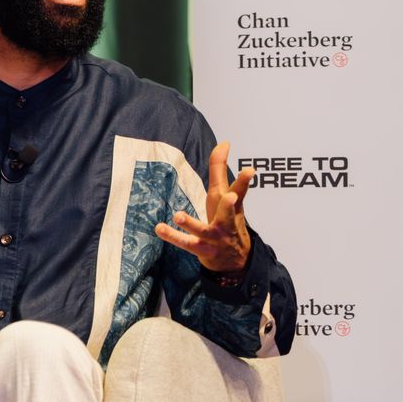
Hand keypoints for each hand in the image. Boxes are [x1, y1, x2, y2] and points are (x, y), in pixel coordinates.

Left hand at [154, 141, 253, 274]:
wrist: (236, 259)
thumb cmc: (228, 220)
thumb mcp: (227, 196)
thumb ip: (221, 170)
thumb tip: (223, 142)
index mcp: (232, 206)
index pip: (239, 188)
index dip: (242, 178)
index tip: (243, 162)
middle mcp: (226, 221)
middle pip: (229, 211)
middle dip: (229, 204)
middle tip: (231, 196)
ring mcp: (215, 236)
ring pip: (203, 230)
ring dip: (191, 224)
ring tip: (178, 215)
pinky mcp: (203, 248)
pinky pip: (186, 243)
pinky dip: (173, 236)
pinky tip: (159, 228)